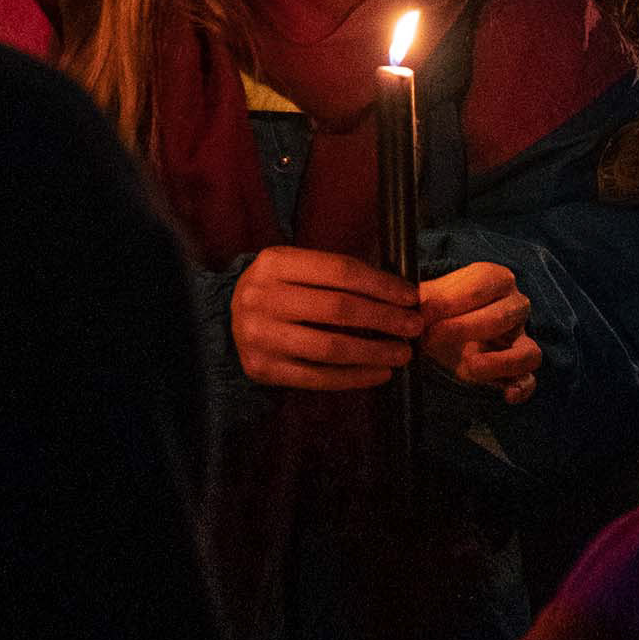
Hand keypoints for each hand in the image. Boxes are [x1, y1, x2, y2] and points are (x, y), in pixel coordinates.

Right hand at [230, 247, 422, 392]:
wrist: (224, 319)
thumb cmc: (277, 289)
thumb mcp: (295, 268)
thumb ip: (336, 275)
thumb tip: (396, 292)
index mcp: (275, 262)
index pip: (340, 271)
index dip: (381, 284)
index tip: (410, 296)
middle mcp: (263, 297)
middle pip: (338, 309)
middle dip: (384, 318)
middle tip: (414, 326)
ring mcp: (261, 336)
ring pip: (330, 347)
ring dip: (374, 352)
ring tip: (402, 353)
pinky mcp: (262, 369)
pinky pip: (317, 377)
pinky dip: (353, 377)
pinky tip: (378, 374)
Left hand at [418, 260, 540, 404]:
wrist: (444, 333)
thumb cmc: (439, 310)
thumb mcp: (429, 299)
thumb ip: (420, 299)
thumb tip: (405, 302)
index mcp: (494, 279)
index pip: (482, 285)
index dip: (451, 300)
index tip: (423, 314)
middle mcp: (515, 305)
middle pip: (503, 316)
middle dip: (465, 328)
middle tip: (432, 337)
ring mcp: (521, 338)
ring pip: (527, 350)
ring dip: (499, 361)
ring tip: (471, 366)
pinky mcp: (519, 369)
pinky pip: (530, 379)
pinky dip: (521, 388)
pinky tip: (506, 394)